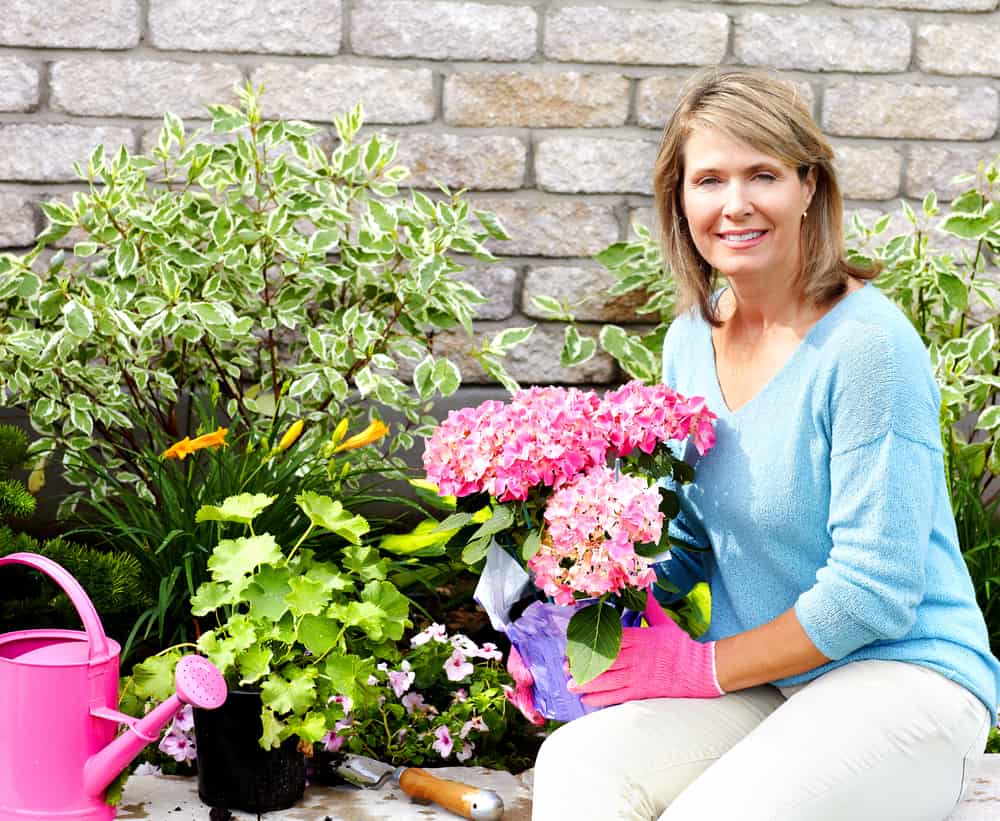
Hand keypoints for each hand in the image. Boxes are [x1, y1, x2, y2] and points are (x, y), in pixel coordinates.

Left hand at [569, 589, 723, 706]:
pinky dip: (601, 698)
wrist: (700, 670)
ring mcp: (638, 675)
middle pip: (604, 660)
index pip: (610, 638)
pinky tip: (587, 699)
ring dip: (587, 683)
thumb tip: (642, 586)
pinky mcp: (642, 691)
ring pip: (608, 680)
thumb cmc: (680, 645)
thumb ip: (649, 606)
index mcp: (639, 637)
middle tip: (566, 666)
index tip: (575, 644)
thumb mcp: (663, 622)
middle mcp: (636, 656)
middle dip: (583, 663)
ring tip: (571, 685)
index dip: (590, 642)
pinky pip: (618, 695)